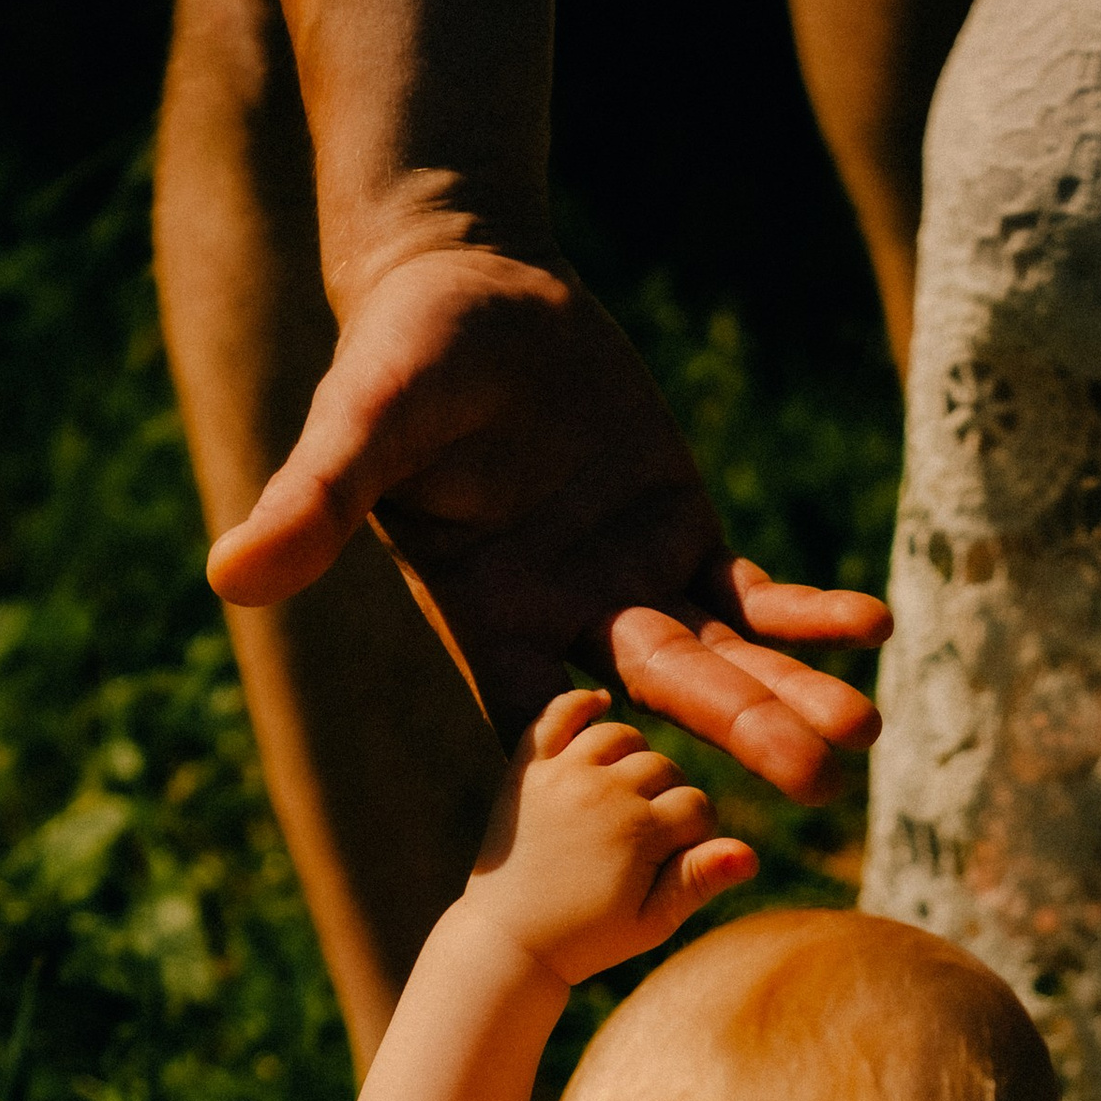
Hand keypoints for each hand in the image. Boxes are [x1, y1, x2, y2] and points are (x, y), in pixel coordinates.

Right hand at [207, 246, 890, 799]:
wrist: (468, 287)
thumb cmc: (404, 351)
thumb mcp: (361, 424)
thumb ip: (314, 505)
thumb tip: (229, 577)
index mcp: (491, 623)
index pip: (546, 725)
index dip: (600, 769)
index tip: (664, 813)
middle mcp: (567, 626)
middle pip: (665, 705)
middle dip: (741, 738)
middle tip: (822, 786)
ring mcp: (631, 588)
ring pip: (721, 663)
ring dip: (790, 697)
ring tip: (861, 736)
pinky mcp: (680, 536)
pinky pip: (753, 595)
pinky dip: (807, 616)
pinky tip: (870, 632)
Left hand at [467, 689, 759, 985]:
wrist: (508, 941)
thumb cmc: (587, 940)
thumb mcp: (652, 921)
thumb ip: (699, 881)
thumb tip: (750, 854)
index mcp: (640, 832)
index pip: (697, 807)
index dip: (697, 834)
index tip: (677, 859)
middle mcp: (604, 792)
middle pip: (663, 768)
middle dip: (667, 797)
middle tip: (648, 834)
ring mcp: (563, 775)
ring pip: (620, 735)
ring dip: (632, 757)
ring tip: (628, 789)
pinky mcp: (527, 769)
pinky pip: (556, 713)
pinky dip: (579, 704)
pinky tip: (598, 704)